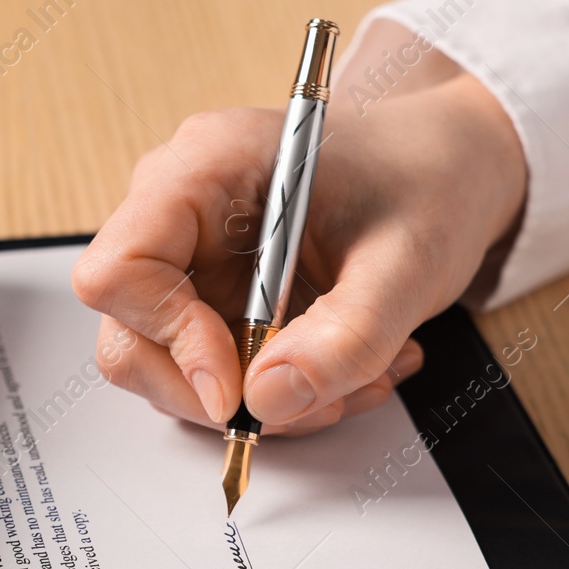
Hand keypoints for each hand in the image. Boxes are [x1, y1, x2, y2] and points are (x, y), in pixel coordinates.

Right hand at [72, 20, 526, 433]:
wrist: (450, 169)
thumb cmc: (427, 180)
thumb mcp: (410, 261)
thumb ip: (346, 336)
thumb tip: (267, 400)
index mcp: (206, 167)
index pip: (119, 269)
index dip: (166, 337)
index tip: (236, 382)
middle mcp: (179, 210)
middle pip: (131, 334)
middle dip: (217, 392)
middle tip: (313, 399)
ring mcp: (192, 258)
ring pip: (170, 367)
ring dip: (261, 401)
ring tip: (357, 378)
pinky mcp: (213, 297)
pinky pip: (214, 372)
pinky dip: (278, 392)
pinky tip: (346, 368)